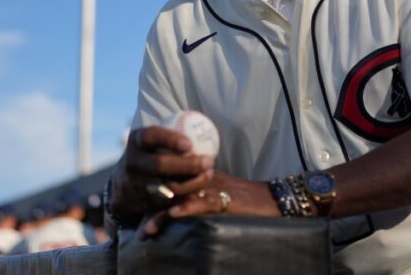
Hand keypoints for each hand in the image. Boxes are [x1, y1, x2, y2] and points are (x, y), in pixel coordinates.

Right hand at [111, 125, 215, 221]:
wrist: (125, 184)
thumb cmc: (151, 154)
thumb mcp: (152, 141)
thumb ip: (171, 137)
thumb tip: (206, 129)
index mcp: (136, 141)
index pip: (151, 136)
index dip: (170, 139)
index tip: (191, 144)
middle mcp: (133, 162)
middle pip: (160, 165)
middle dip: (188, 164)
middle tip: (209, 161)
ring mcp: (137, 184)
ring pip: (169, 187)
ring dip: (194, 182)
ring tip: (209, 174)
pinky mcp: (145, 203)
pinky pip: (171, 202)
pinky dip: (188, 196)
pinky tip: (201, 189)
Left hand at [137, 170, 279, 238]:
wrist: (271, 200)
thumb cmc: (246, 201)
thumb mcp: (220, 195)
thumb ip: (201, 198)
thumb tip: (178, 214)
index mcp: (200, 179)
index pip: (172, 184)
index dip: (153, 200)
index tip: (139, 218)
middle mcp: (203, 181)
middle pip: (171, 191)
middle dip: (152, 211)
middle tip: (139, 231)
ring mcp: (213, 189)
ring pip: (182, 197)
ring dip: (162, 214)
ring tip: (148, 230)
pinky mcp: (225, 199)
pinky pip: (202, 202)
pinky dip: (187, 208)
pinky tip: (174, 215)